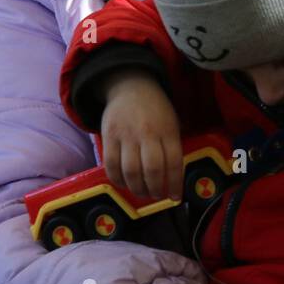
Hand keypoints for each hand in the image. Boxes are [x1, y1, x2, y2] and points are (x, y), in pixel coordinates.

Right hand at [99, 69, 182, 199]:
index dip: (175, 184)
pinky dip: (117, 180)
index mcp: (168, 131)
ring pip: (131, 170)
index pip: (174, 163)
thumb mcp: (172, 123)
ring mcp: (126, 135)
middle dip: (155, 190)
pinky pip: (111, 165)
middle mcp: (148, 133)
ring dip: (137, 189)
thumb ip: (172, 147)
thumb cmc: (156, 110)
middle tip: (156, 196)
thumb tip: (173, 179)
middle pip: (152, 170)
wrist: (131, 86)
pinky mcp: (109, 136)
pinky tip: (125, 184)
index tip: (174, 198)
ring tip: (142, 193)